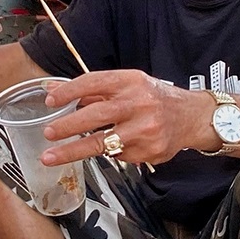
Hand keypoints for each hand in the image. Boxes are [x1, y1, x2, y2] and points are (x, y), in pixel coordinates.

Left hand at [39, 70, 210, 167]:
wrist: (191, 116)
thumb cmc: (153, 98)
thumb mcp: (126, 85)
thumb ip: (90, 90)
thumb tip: (52, 91)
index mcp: (130, 81)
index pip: (94, 82)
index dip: (69, 91)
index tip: (50, 100)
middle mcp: (139, 103)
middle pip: (97, 115)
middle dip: (67, 126)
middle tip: (48, 133)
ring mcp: (146, 129)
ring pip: (103, 143)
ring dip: (74, 151)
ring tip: (51, 157)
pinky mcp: (151, 150)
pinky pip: (120, 155)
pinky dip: (112, 152)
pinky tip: (118, 146)